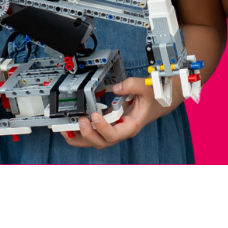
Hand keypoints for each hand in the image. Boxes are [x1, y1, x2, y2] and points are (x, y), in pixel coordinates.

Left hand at [59, 72, 175, 149]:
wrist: (161, 99)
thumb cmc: (155, 97)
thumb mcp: (146, 87)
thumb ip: (131, 86)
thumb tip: (116, 88)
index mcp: (131, 124)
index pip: (115, 133)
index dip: (103, 128)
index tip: (94, 116)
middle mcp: (121, 129)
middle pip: (103, 141)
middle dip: (89, 135)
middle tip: (79, 121)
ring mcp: (114, 127)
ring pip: (97, 140)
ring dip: (81, 137)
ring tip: (66, 129)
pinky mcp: (110, 122)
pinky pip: (95, 131)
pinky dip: (82, 131)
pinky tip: (71, 126)